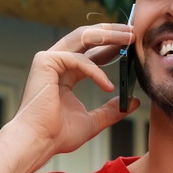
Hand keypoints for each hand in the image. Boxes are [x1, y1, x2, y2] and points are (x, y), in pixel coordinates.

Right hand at [10, 22, 138, 161]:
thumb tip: (133, 102)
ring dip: (108, 35)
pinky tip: (107, 86)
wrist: (39, 141)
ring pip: (83, 37)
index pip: (91, 52)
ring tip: (129, 37)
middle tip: (134, 31)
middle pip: (88, 37)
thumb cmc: (58, 135)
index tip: (132, 43)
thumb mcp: (93, 121)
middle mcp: (57, 63)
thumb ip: (111, 110)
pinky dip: (95, 71)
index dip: (111, 46)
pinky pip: (77, 59)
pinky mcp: (45, 62)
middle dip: (112, 32)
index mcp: (66, 74)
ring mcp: (49, 60)